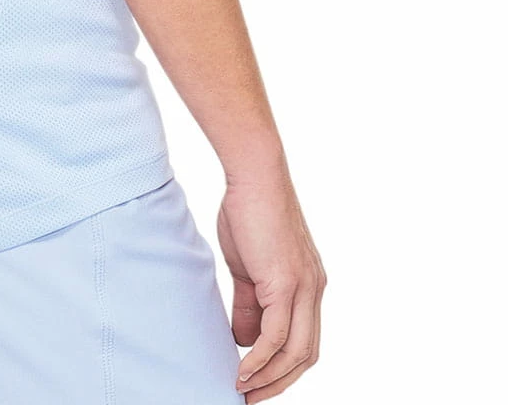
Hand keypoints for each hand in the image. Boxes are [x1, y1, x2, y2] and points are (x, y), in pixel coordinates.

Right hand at [217, 177, 324, 401]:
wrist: (254, 176)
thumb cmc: (248, 211)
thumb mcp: (248, 264)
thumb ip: (250, 302)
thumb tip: (245, 339)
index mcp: (309, 285)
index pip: (305, 340)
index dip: (285, 367)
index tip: (260, 381)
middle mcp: (314, 290)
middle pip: (306, 355)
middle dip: (280, 382)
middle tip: (251, 397)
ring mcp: (303, 288)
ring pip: (295, 352)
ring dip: (269, 378)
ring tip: (243, 389)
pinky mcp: (285, 284)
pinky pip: (276, 335)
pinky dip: (260, 359)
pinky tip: (242, 369)